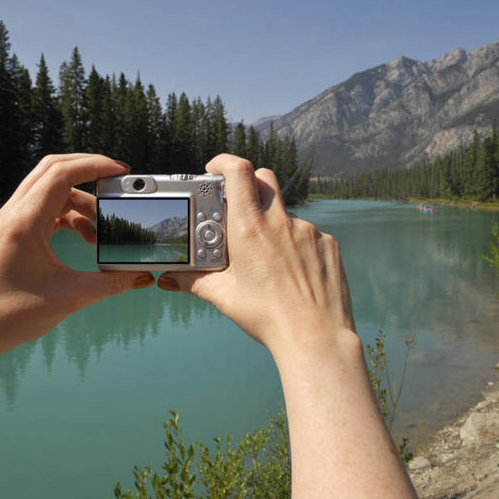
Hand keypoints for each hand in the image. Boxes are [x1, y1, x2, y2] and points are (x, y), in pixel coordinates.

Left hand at [0, 154, 153, 352]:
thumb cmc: (11, 315)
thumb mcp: (70, 297)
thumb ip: (111, 283)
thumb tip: (142, 276)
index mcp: (25, 222)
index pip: (61, 174)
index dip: (94, 166)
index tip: (121, 172)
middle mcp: (14, 214)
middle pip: (54, 169)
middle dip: (89, 169)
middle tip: (117, 181)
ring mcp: (12, 221)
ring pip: (51, 188)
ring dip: (82, 200)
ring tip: (102, 229)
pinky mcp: (13, 232)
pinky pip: (46, 207)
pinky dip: (70, 214)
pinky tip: (85, 236)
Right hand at [157, 154, 354, 358]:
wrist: (315, 337)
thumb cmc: (267, 317)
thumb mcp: (224, 297)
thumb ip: (193, 280)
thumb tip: (169, 278)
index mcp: (250, 229)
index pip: (239, 171)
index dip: (224, 161)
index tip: (215, 168)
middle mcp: (281, 223)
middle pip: (265, 179)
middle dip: (249, 185)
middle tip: (238, 208)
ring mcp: (309, 232)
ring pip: (286, 213)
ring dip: (273, 225)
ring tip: (268, 259)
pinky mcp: (328, 244)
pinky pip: (309, 235)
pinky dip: (297, 246)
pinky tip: (293, 273)